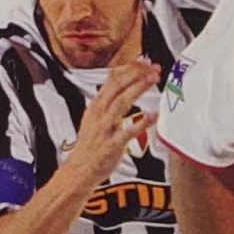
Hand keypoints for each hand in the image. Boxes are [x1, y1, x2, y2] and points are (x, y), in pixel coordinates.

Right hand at [64, 58, 158, 189]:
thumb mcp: (93, 118)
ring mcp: (106, 128)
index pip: (112, 79)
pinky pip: (128, 130)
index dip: (129, 69)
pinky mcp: (113, 144)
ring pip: (122, 102)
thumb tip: (118, 85)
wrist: (79, 170)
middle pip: (117, 86)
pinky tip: (154, 115)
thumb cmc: (90, 146)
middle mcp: (100, 114)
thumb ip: (106, 102)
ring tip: (153, 80)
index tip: (144, 63)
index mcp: (96, 106)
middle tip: (153, 68)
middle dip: (136, 74)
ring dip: (138, 88)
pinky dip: (142, 122)